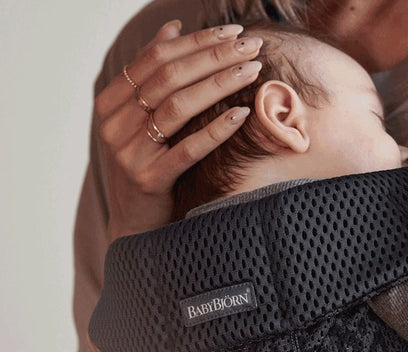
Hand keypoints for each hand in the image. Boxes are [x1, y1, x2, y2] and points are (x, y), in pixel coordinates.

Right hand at [94, 20, 262, 237]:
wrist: (135, 224)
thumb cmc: (148, 166)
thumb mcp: (143, 120)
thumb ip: (154, 76)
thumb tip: (173, 27)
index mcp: (111, 102)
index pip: (156, 58)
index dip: (196, 41)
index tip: (232, 31)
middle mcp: (115, 123)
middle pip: (169, 77)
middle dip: (214, 57)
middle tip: (252, 46)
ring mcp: (129, 152)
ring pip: (177, 107)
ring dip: (219, 85)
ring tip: (251, 72)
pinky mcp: (149, 179)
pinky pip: (187, 149)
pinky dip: (215, 130)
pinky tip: (241, 114)